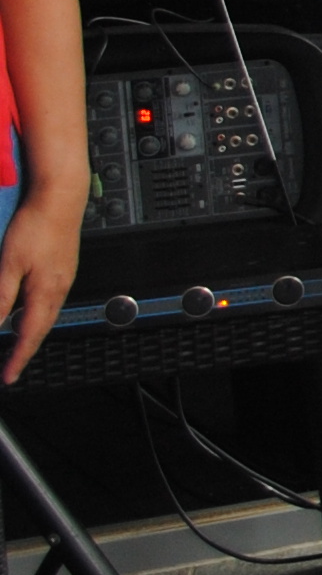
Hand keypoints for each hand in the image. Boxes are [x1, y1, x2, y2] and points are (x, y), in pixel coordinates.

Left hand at [2, 189, 80, 385]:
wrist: (60, 196)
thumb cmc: (37, 225)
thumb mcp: (9, 264)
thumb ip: (1, 298)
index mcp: (46, 291)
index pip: (30, 335)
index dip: (18, 358)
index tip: (8, 377)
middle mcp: (59, 288)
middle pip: (41, 328)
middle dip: (25, 349)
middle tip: (10, 366)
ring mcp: (63, 277)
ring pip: (45, 314)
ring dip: (30, 331)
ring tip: (15, 343)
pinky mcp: (61, 267)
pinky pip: (48, 299)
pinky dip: (36, 313)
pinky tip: (26, 309)